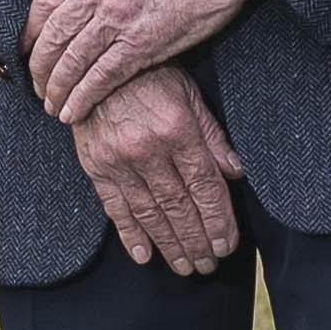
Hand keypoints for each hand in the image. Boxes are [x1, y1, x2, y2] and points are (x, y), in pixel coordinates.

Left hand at [24, 0, 265, 123]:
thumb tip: (72, 7)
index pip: (42, 7)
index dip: (29, 36)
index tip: (25, 54)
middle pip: (51, 39)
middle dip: (38, 69)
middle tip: (37, 88)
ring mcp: (116, 19)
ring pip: (72, 62)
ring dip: (56, 89)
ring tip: (51, 106)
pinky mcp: (140, 44)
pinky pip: (100, 78)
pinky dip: (82, 98)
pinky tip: (73, 112)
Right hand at [72, 64, 244, 274]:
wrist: (94, 62)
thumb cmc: (150, 75)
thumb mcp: (189, 94)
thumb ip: (212, 136)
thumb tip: (235, 172)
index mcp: (177, 130)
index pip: (204, 186)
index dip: (218, 220)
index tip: (227, 245)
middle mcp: (148, 150)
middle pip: (179, 207)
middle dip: (197, 241)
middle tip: (208, 266)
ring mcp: (118, 160)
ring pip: (150, 213)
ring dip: (170, 245)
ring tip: (185, 267)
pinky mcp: (95, 165)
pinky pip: (114, 207)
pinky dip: (129, 234)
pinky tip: (143, 255)